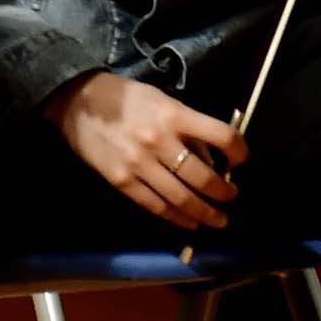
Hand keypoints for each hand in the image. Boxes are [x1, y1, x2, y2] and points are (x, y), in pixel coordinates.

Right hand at [56, 69, 243, 232]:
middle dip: (223, 192)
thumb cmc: (125, 97)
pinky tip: (189, 223)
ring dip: (204, 212)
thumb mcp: (162, 100)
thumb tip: (209, 157)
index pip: (220, 135)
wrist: (78, 102)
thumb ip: (186, 126)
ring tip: (218, 219)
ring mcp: (139, 165)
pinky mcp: (121, 182)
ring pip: (181, 198)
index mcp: (174, 115)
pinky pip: (155, 206)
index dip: (238, 150)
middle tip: (232, 197)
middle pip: (203, 176)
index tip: (242, 160)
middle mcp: (159, 142)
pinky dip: (175, 218)